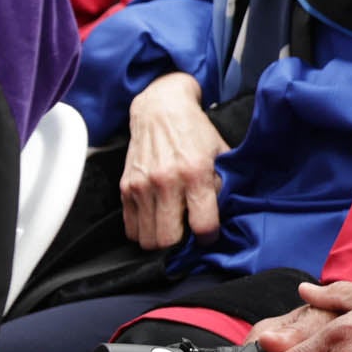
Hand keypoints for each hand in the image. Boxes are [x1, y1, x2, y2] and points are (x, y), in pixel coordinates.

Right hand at [120, 74, 228, 250]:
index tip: (209, 234)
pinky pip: (130, 228)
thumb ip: (223, 182)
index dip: (209, 236)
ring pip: (148, 239)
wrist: (160, 108)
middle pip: (168, 239)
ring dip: (160, 239)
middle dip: (180, 243)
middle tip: (187, 232)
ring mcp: (142, 186)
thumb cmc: (194, 131)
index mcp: (195, 172)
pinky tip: (155, 220)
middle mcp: (167, 181)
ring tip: (171, 227)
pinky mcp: (125, 187)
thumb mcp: (219, 152)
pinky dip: (142, 231)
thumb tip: (226, 212)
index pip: (202, 224)